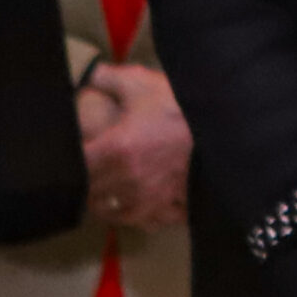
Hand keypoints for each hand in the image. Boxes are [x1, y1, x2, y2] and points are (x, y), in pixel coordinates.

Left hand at [80, 63, 191, 231]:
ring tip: (105, 195)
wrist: (227, 125)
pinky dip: (140, 217)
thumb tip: (88, 75)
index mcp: (115, 150)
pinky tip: (140, 207)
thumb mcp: (141, 82)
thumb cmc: (181, 104)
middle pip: (90, 193)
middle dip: (84, 184)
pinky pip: (149, 222)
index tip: (71, 154)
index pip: (76, 166)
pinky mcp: (174, 206)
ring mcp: (151, 198)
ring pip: (114, 213)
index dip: (68, 161)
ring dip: (105, 204)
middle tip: (86, 173)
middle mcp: (127, 180)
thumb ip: (107, 78)